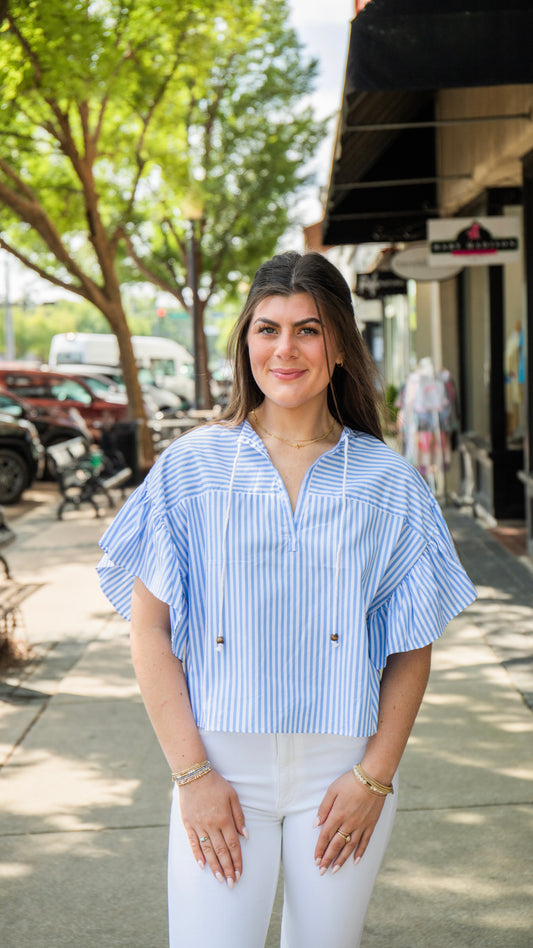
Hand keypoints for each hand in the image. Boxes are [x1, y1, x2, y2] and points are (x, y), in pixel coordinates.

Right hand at [179, 769, 247, 886]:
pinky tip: (202, 867)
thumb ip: (239, 816)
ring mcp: (199, 826)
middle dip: (228, 869)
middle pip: (221, 852)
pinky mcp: (188, 824)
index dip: (237, 861)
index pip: (233, 845)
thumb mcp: (233, 796)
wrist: (193, 774)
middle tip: (232, 883)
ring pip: (208, 851)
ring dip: (215, 867)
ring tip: (220, 879)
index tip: (240, 873)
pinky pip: (193, 843)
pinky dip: (198, 856)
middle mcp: (212, 825)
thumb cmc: (216, 784)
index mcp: (225, 819)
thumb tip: (245, 836)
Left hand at [313, 770, 385, 873]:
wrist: (373, 778)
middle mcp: (349, 823)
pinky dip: (360, 853)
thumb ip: (323, 808)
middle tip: (322, 871)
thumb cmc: (350, 781)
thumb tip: (316, 824)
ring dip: (341, 860)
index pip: (325, 836)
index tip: (315, 860)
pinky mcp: (371, 825)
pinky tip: (356, 861)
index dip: (320, 849)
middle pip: (336, 845)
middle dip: (328, 859)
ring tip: (335, 870)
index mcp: (337, 814)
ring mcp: (361, 825)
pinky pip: (365, 842)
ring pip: (350, 847)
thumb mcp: (332, 790)